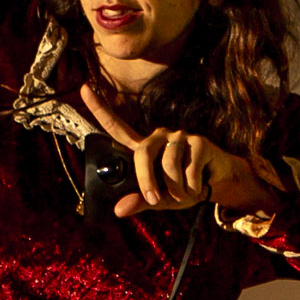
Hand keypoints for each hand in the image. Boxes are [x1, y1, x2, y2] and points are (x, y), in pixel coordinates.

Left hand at [78, 83, 271, 218]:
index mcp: (144, 147)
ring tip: (184, 193)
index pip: (118, 127)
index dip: (100, 108)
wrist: (216, 185)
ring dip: (176, 188)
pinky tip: (197, 186)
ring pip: (168, 166)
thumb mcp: (160, 200)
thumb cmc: (183, 188)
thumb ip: (140, 202)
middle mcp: (159, 136)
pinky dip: (191, 186)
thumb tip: (119, 210)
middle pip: (142, 153)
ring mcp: (179, 136)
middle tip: (155, 200)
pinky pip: (188, 169)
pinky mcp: (199, 142)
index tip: (83, 88)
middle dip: (146, 181)